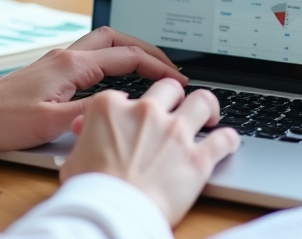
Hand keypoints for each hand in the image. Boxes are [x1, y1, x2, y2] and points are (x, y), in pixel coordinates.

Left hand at [0, 26, 186, 152]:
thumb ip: (90, 113)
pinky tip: (116, 77)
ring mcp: (57, 60)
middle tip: (169, 65)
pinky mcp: (49, 70)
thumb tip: (123, 106)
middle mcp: (66, 56)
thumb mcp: (51, 123)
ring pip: (102, 43)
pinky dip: (111, 58)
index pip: (125, 57)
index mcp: (71, 64)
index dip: (156, 66)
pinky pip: (90, 54)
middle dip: (146, 48)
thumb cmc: (3, 121)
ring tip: (150, 67)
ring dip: (128, 49)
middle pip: (116, 38)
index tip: (178, 79)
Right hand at [59, 79, 240, 225]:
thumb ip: (84, 138)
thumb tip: (84, 130)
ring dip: (207, 107)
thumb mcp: (73, 158)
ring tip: (209, 115)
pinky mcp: (197, 158)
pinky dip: (228, 139)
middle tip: (176, 109)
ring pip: (203, 101)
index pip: (125, 95)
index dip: (130, 107)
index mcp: (111, 107)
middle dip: (174, 96)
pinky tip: (227, 142)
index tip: (133, 119)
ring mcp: (174, 133)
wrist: (110, 214)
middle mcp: (145, 112)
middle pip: (168, 88)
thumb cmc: (89, 190)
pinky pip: (224, 139)